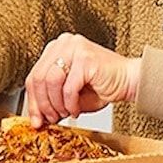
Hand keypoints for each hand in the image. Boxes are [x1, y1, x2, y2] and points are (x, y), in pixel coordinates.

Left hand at [24, 34, 138, 125]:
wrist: (130, 80)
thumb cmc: (103, 85)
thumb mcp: (69, 93)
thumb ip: (52, 99)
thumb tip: (37, 116)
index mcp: (58, 48)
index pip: (34, 75)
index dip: (32, 100)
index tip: (35, 118)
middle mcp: (65, 43)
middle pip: (39, 78)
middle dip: (43, 104)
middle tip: (51, 118)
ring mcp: (75, 48)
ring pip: (51, 81)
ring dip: (57, 104)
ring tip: (66, 113)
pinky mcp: (86, 58)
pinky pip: (69, 88)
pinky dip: (71, 104)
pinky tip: (76, 109)